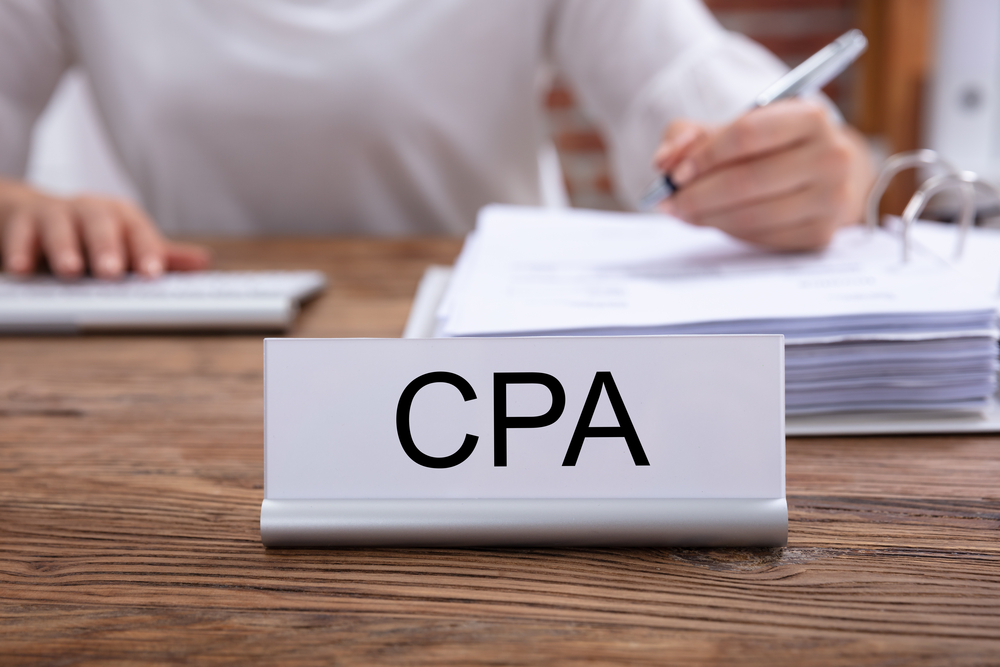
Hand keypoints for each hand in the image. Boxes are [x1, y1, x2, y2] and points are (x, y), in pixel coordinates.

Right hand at [0, 180, 209, 277]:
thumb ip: (161, 256)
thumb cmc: (92, 236)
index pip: (138, 232)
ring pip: (59, 225)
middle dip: (107, 247)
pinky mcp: (20, 221)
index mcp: (122, 217)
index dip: (146, 251)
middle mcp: (90, 211)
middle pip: (101, 224)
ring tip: (69, 271)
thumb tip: (203, 263)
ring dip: (64, 248)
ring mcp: (53, 213)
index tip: (152, 274)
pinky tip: (21, 270)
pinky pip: (19, 233)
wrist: (33, 216)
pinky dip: (18, 250)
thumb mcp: (127, 243)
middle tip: (111, 272)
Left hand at [652, 99, 874, 250]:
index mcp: (810, 117)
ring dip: (707, 218)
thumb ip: (688, 137)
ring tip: (683, 213)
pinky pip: (761, 237)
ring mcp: (831, 199)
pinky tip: (714, 221)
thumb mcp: (730, 128)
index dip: (704, 156)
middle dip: (697, 195)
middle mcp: (831, 157)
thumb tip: (663, 161)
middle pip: (747, 180)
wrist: (818, 174)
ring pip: (752, 215)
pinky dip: (729, 232)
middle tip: (667, 202)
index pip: (746, 134)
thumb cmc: (767, 147)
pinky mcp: (820, 234)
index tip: (674, 174)